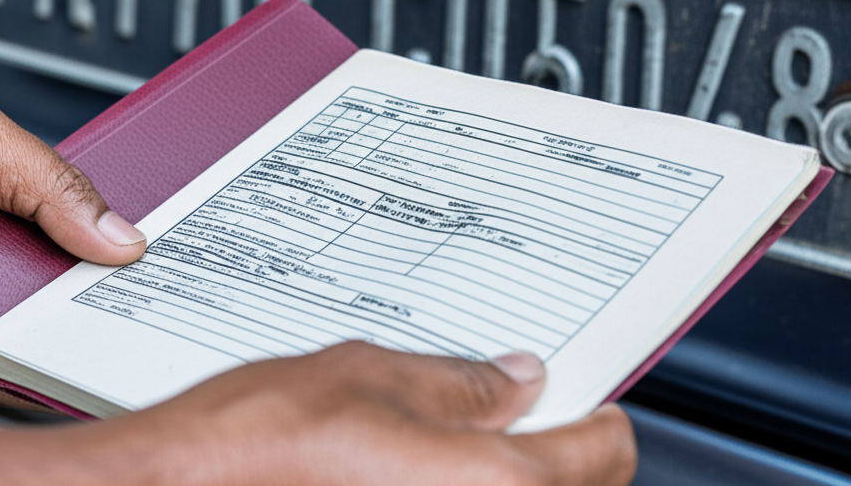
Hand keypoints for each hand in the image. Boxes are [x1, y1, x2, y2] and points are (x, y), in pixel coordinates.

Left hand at [0, 73, 146, 405]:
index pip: (94, 225)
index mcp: (21, 194)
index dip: (132, 242)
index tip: (176, 259)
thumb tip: (122, 233)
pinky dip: (22, 380)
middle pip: (75, 285)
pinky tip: (59, 374)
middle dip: (115, 299)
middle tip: (161, 309)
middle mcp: (1, 249)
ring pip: (40, 331)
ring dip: (75, 341)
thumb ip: (53, 182)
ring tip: (124, 347)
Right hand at [0, 341, 636, 485]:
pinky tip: (403, 471)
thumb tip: (514, 379)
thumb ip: (457, 382)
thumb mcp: (363, 376)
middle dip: (551, 451)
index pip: (603, 453)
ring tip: (447, 436)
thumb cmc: (247, 451)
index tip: (592, 402)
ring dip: (498, 474)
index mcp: (489, 484)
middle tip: (514, 409)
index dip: (602, 418)